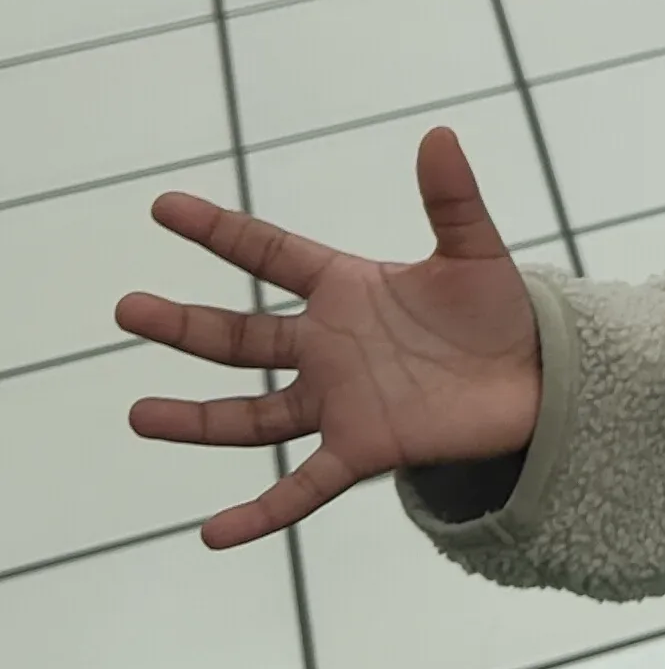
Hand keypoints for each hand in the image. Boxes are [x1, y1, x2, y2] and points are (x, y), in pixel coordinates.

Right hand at [115, 126, 542, 552]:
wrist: (535, 381)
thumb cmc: (498, 313)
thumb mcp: (475, 252)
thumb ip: (452, 199)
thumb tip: (439, 134)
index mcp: (345, 289)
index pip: (269, 253)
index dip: (218, 231)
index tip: (162, 208)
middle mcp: (327, 347)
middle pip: (240, 336)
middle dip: (182, 325)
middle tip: (125, 309)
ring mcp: (337, 402)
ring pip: (250, 415)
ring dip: (195, 418)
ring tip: (138, 416)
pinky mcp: (361, 450)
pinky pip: (299, 488)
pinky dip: (258, 513)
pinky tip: (211, 535)